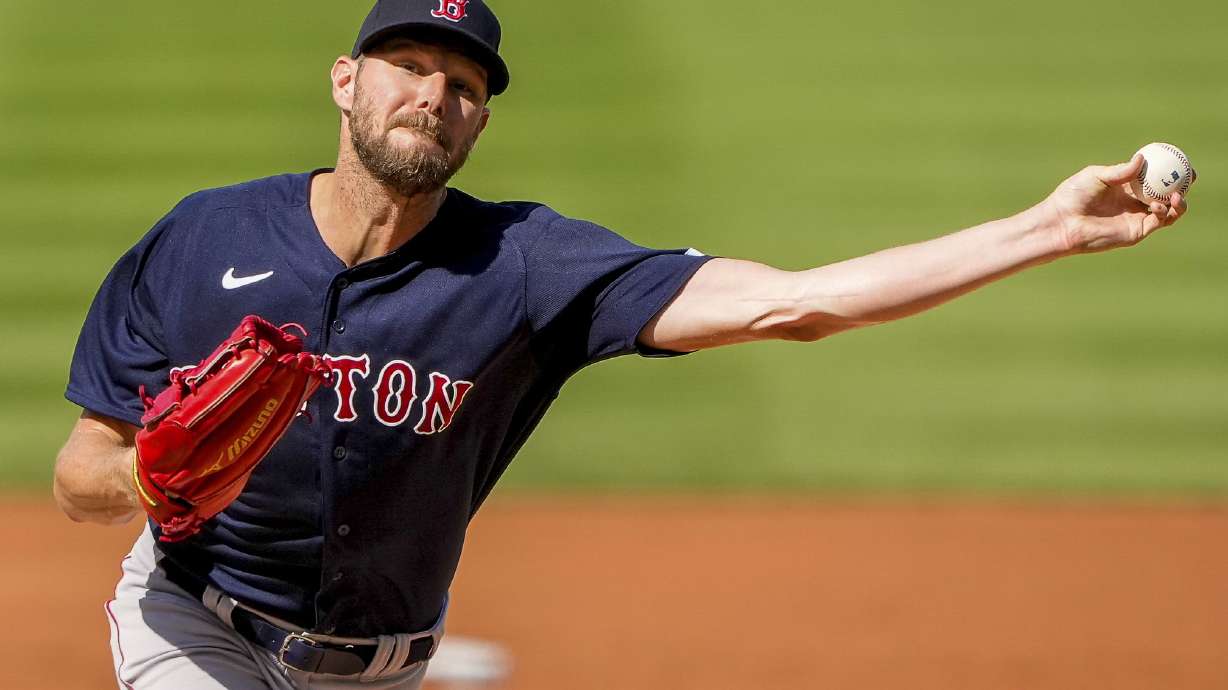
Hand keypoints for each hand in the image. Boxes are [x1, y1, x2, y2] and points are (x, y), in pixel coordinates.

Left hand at [1041, 154, 1188, 253]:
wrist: (1062, 222)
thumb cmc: (1072, 196)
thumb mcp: (1096, 176)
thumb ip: (1120, 171)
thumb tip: (1142, 159)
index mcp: (1126, 186)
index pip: (1154, 176)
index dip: (1171, 169)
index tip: (1182, 161)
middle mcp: (1135, 201)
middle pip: (1167, 192)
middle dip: (1182, 185)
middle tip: (1190, 177)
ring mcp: (1137, 216)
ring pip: (1169, 210)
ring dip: (1178, 202)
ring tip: (1176, 195)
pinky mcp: (1136, 231)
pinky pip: (1159, 222)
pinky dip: (1166, 213)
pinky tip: (1160, 204)